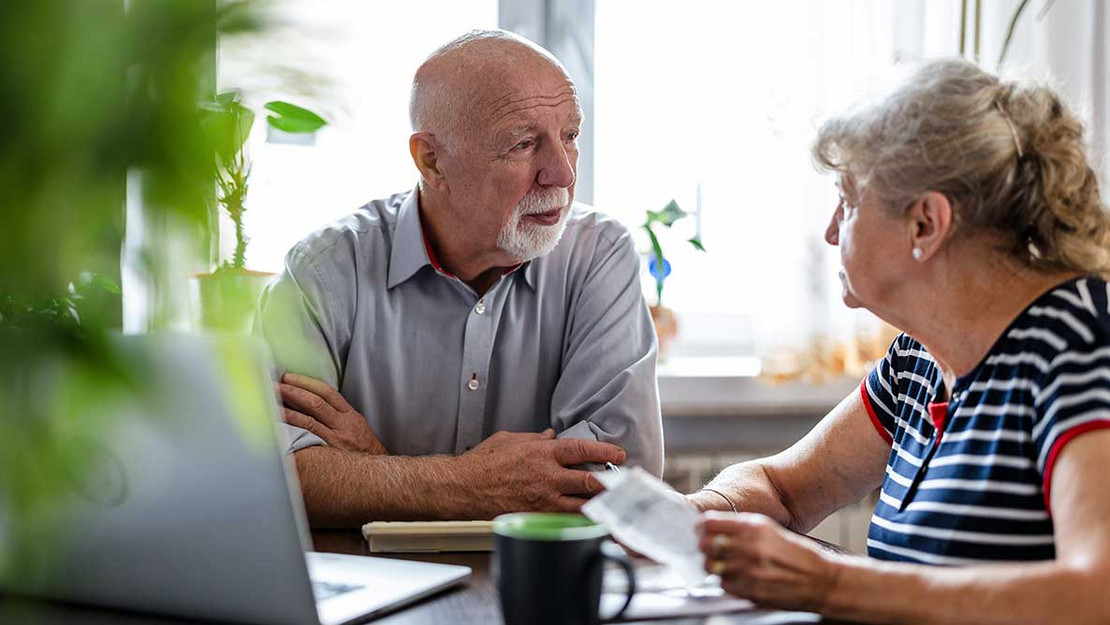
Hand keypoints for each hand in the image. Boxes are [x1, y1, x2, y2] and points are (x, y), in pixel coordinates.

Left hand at [277, 373, 387, 454]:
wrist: (375, 473)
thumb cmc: (364, 450)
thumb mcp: (356, 427)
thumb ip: (338, 415)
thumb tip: (312, 404)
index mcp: (350, 416)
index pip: (328, 393)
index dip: (307, 383)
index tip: (290, 377)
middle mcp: (343, 425)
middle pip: (316, 403)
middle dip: (294, 392)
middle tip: (276, 385)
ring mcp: (335, 439)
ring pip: (309, 421)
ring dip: (288, 411)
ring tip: (272, 404)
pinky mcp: (328, 453)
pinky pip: (307, 440)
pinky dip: (293, 432)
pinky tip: (279, 429)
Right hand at [457, 429, 626, 517]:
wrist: (464, 488)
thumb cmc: (484, 462)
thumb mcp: (511, 440)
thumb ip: (535, 439)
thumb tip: (550, 436)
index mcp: (542, 454)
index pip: (582, 450)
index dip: (605, 453)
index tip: (618, 454)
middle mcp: (547, 477)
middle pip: (589, 482)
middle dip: (609, 483)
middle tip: (622, 482)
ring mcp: (543, 500)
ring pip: (581, 505)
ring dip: (598, 504)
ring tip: (611, 501)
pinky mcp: (536, 516)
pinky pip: (564, 518)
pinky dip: (578, 517)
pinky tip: (587, 516)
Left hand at [698, 511, 840, 611]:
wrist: (820, 580)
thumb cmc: (796, 554)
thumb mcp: (770, 529)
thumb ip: (741, 527)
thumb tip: (711, 526)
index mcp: (753, 527)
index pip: (709, 523)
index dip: (701, 527)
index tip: (701, 530)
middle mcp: (748, 547)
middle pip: (705, 545)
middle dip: (705, 547)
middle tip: (711, 550)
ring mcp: (748, 570)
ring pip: (711, 567)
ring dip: (715, 566)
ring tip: (728, 565)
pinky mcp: (750, 590)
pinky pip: (724, 585)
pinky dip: (728, 582)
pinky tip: (740, 578)